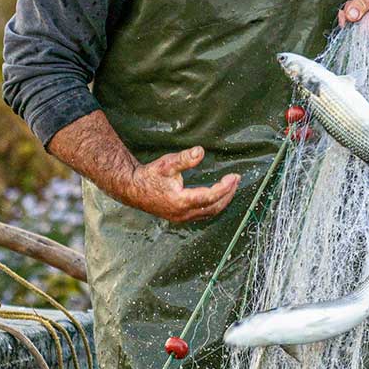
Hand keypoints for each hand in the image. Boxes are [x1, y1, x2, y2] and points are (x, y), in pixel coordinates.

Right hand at [124, 146, 239, 223]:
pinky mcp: (180, 217)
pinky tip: (217, 196)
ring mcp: (182, 217)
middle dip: (228, 194)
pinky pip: (202, 214)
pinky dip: (213, 206)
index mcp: (181, 201)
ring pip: (209, 213)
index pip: (210, 196)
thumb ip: (184, 159)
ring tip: (231, 188)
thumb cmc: (149, 176)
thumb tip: (201, 151)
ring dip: (222, 201)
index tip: (234, 177)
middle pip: (214, 207)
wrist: (132, 189)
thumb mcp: (167, 164)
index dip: (224, 188)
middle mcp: (183, 213)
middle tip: (236, 180)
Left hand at [338, 0, 368, 36]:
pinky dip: (359, 19)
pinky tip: (364, 9)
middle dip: (350, 18)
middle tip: (354, 3)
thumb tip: (350, 17)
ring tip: (361, 4)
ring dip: (354, 18)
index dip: (347, 20)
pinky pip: (363, 30)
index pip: (355, 31)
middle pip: (355, 32)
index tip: (347, 9)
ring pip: (358, 31)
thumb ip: (361, 2)